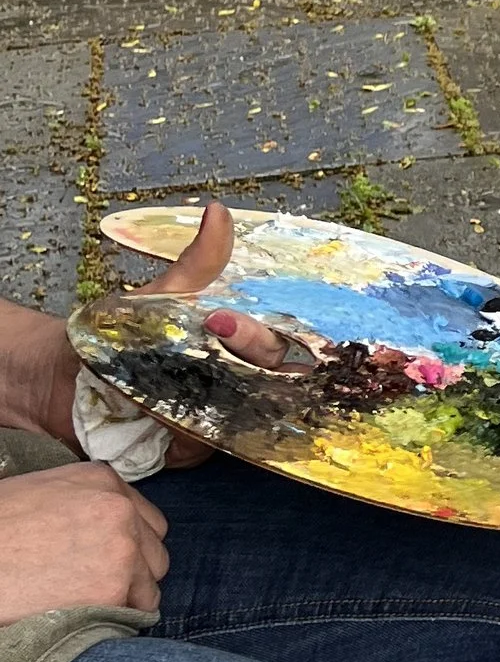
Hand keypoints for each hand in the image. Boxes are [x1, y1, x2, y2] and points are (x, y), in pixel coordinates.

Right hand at [0, 461, 167, 620]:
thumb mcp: (38, 495)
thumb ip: (81, 504)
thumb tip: (100, 531)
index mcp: (101, 480)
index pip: (144, 517)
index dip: (126, 543)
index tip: (103, 559)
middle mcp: (120, 508)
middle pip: (154, 549)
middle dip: (132, 569)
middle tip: (92, 584)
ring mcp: (122, 547)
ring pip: (151, 582)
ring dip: (126, 595)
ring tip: (83, 600)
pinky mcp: (115, 587)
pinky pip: (138, 610)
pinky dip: (117, 617)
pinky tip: (83, 614)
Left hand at [121, 201, 295, 468]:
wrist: (62, 378)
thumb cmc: (119, 332)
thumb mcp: (162, 295)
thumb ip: (197, 264)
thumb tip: (218, 212)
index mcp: (239, 344)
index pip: (275, 344)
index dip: (261, 336)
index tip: (221, 320)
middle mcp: (239, 382)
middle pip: (268, 382)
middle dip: (246, 364)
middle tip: (212, 340)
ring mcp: (218, 416)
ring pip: (240, 416)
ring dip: (216, 401)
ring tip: (188, 384)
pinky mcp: (192, 449)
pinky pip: (205, 446)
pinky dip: (190, 434)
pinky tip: (174, 421)